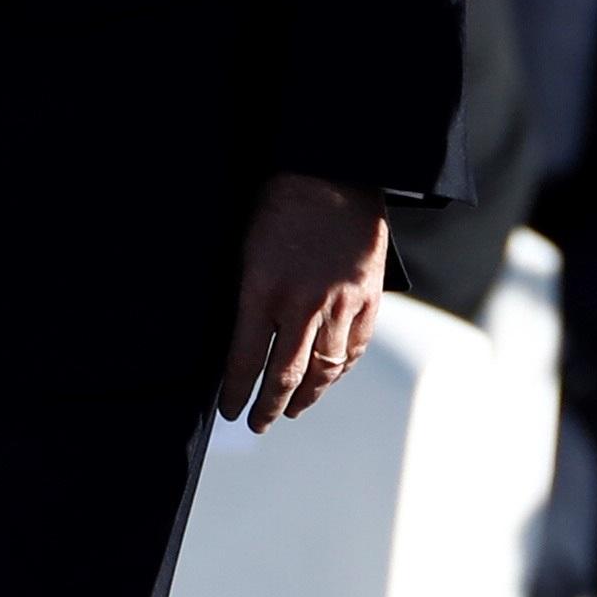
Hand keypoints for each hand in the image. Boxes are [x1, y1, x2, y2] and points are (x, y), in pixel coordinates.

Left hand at [218, 173, 391, 432]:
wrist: (335, 173)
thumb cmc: (279, 206)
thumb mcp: (245, 250)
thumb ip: (245, 298)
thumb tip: (237, 344)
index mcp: (262, 291)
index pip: (243, 362)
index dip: (235, 394)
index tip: (228, 410)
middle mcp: (301, 304)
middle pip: (284, 377)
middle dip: (268, 408)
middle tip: (258, 423)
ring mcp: (339, 303)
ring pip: (323, 370)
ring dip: (306, 396)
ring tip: (294, 409)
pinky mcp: (368, 297)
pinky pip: (355, 348)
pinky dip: (340, 371)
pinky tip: (327, 379)